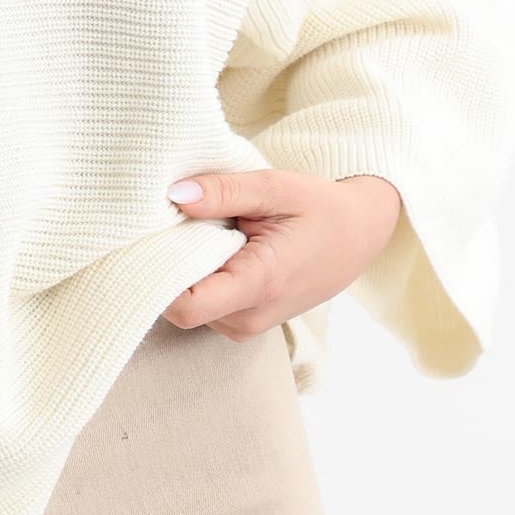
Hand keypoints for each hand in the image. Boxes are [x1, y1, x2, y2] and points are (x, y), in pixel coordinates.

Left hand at [160, 169, 403, 340]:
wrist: (360, 235)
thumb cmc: (320, 208)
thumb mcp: (276, 187)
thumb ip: (224, 192)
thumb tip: (175, 195)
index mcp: (258, 285)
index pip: (184, 306)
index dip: (158, 273)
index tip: (154, 236)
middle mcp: (250, 318)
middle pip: (179, 305)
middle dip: (170, 264)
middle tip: (182, 221)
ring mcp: (247, 327)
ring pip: (189, 306)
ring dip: (186, 270)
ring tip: (210, 232)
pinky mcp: (245, 323)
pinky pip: (204, 306)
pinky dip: (201, 277)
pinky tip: (218, 248)